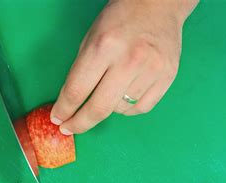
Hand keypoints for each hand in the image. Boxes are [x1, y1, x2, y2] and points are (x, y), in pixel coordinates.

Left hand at [51, 0, 197, 134]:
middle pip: (99, 108)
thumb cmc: (120, 20)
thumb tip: (70, 104)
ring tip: (110, 88)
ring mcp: (151, 70)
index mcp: (104, 46)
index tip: (58, 119)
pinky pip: (141, 108)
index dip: (64, 110)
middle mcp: (129, 60)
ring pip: (120, 109)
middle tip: (70, 127)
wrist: (158, 5)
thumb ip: (81, 72)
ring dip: (108, 107)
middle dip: (80, 123)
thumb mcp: (91, 38)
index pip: (77, 90)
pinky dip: (128, 107)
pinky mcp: (167, 77)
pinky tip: (125, 93)